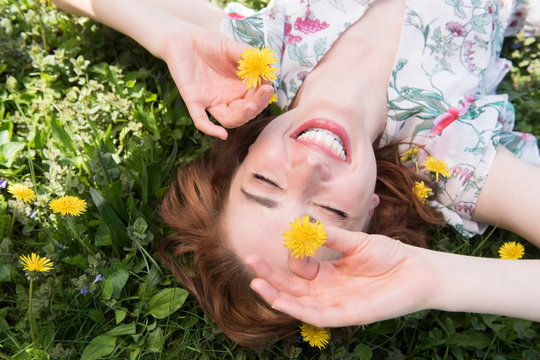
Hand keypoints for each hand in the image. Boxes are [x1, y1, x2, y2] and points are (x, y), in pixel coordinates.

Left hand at [163, 30, 274, 139]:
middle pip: (247, 112)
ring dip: (242, 116)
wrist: (182, 40)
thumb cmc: (209, 44)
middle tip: (264, 91)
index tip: (267, 83)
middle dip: (258, 104)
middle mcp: (229, 98)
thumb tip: (267, 65)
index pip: (257, 97)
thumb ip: (247, 56)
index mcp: (241, 87)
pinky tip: (222, 135)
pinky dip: (211, 129)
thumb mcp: (231, 47)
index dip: (264, 94)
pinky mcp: (194, 101)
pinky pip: (202, 121)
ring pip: (230, 119)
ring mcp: (212, 101)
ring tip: (251, 106)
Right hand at [246, 226, 436, 327]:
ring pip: (299, 303)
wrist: (418, 269)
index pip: (298, 267)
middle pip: (291, 286)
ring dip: (276, 295)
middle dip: (269, 275)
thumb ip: (329, 236)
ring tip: (256, 283)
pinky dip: (298, 309)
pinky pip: (319, 316)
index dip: (292, 254)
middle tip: (249, 259)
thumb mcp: (354, 241)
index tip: (292, 239)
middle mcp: (327, 289)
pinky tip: (281, 300)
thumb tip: (302, 224)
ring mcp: (336, 303)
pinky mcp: (348, 315)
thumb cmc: (389, 254)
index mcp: (328, 272)